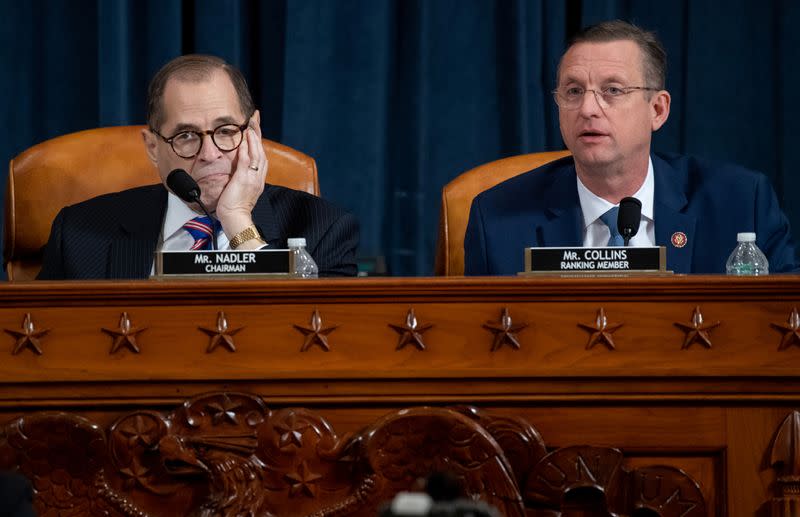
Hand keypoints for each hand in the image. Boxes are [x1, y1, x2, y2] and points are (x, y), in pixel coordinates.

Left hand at [215, 110, 268, 237]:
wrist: (236, 218)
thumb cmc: (235, 208)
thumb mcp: (239, 190)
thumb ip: (240, 178)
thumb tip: (236, 170)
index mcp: (257, 179)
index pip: (259, 156)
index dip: (258, 141)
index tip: (255, 129)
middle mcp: (258, 176)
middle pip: (261, 150)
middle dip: (258, 133)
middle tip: (255, 118)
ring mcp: (253, 177)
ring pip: (257, 152)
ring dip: (254, 136)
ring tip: (251, 122)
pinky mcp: (245, 178)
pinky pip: (248, 159)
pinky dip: (248, 147)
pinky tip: (246, 136)